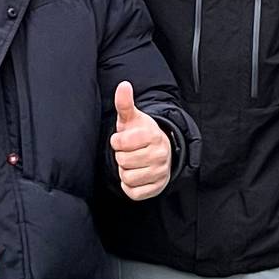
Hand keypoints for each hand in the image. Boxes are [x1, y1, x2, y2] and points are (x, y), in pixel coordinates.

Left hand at [110, 82, 172, 200]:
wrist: (160, 151)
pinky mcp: (157, 188)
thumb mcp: (132, 118)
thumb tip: (123, 85)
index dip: (117, 142)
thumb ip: (125, 103)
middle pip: (123, 161)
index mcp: (153, 135)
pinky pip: (133, 193)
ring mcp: (160, 172)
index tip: (122, 140)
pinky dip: (129, 186)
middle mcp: (160, 154)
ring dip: (125, 172)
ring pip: (127, 178)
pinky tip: (135, 175)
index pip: (121, 143)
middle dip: (121, 157)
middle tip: (129, 152)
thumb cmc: (141, 134)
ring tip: (132, 163)